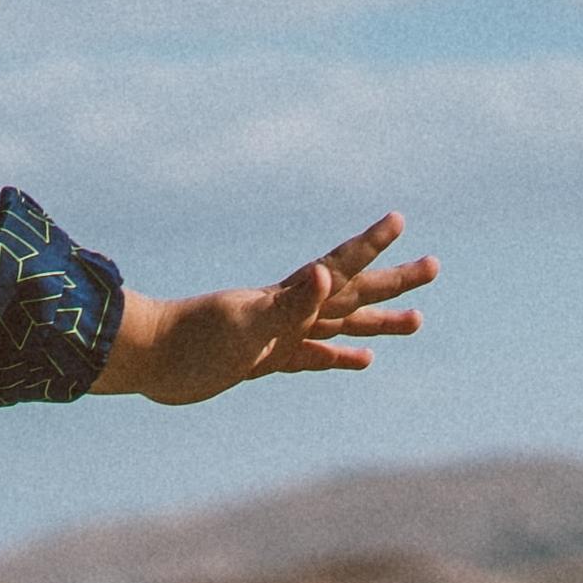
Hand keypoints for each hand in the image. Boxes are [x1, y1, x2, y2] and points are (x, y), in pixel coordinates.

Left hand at [98, 214, 436, 408]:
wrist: (147, 359)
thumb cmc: (191, 341)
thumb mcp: (247, 323)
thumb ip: (289, 302)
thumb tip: (327, 275)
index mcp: (289, 299)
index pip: (340, 268)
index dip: (370, 246)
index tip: (400, 220)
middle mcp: (289, 312)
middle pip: (353, 294)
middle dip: (393, 282)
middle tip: (435, 266)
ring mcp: (278, 335)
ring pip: (340, 327)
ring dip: (377, 323)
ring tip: (418, 321)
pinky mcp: (264, 360)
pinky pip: (313, 357)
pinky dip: (339, 358)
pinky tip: (363, 362)